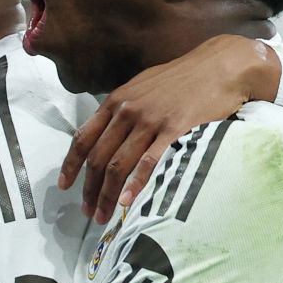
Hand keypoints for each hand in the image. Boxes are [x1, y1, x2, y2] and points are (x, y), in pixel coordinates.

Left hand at [60, 33, 276, 220]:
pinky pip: (149, 161)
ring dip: (106, 194)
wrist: (219, 66)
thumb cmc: (182, 78)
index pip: (83, 137)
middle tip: (87, 212)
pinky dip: (135, 184)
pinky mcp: (174, 129)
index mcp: (116, 101)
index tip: (64, 186)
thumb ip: (122, 109)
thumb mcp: (142, 86)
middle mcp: (127, 111)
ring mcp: (150, 121)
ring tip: (102, 216)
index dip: (70, 165)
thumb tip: (106, 133)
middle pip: (98, 157)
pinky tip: (126, 202)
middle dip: (89, 189)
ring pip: (118, 164)